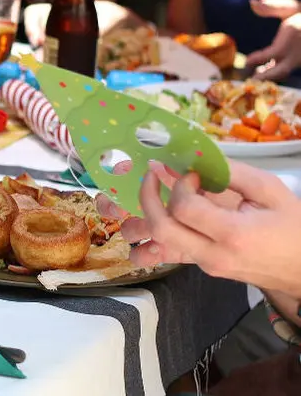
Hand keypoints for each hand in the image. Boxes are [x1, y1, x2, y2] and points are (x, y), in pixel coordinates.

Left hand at [96, 160, 300, 297]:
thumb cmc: (294, 226)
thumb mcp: (270, 190)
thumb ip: (230, 172)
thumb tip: (193, 158)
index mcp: (233, 234)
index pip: (185, 208)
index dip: (180, 184)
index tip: (191, 174)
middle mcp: (213, 255)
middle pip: (161, 229)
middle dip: (147, 198)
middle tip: (152, 176)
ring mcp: (205, 265)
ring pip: (156, 247)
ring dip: (142, 221)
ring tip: (144, 198)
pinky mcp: (202, 268)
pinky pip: (168, 253)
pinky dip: (154, 234)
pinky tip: (154, 216)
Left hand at [246, 0, 300, 80]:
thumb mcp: (290, 6)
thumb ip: (271, 7)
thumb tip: (251, 1)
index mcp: (292, 35)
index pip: (274, 53)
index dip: (259, 58)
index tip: (247, 61)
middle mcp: (296, 51)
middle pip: (281, 70)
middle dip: (266, 77)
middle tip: (251, 80)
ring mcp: (299, 58)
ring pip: (284, 71)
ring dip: (269, 75)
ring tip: (256, 74)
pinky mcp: (300, 61)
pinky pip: (287, 68)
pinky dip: (276, 71)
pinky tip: (266, 69)